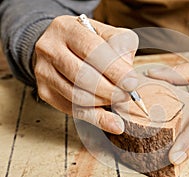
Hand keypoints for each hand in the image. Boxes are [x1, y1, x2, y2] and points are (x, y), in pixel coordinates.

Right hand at [34, 15, 138, 133]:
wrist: (61, 45)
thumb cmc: (90, 41)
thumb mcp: (109, 34)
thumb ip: (121, 47)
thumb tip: (127, 74)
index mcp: (67, 28)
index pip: (92, 51)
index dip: (115, 70)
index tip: (132, 83)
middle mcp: (50, 49)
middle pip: (82, 76)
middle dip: (110, 90)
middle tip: (127, 95)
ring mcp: (44, 71)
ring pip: (77, 96)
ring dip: (104, 103)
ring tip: (119, 99)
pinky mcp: (45, 91)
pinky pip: (72, 109)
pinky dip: (96, 117)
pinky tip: (112, 122)